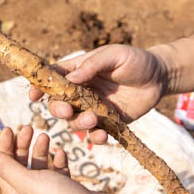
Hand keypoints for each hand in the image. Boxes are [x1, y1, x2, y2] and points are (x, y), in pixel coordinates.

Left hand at [0, 126, 95, 193]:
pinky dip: (57, 160)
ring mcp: (48, 193)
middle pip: (20, 167)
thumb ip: (10, 169)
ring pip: (39, 168)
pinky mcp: (65, 191)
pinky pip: (57, 173)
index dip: (4, 148)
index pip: (4, 169)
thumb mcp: (30, 182)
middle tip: (28, 127)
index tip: (9, 128)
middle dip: (23, 145)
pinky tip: (60, 152)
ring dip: (40, 150)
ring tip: (45, 135)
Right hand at [28, 45, 168, 143]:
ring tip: (94, 119)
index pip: (55, 77)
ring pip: (74, 121)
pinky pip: (95, 135)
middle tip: (68, 110)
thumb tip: (71, 78)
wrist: (159, 76)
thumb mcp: (116, 54)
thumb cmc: (135, 59)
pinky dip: (95, 138)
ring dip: (79, 123)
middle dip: (59, 109)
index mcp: (81, 70)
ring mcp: (94, 107)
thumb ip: (94, 64)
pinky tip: (102, 135)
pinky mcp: (107, 122)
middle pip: (59, 103)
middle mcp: (83, 90)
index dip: (41, 85)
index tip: (34, 94)